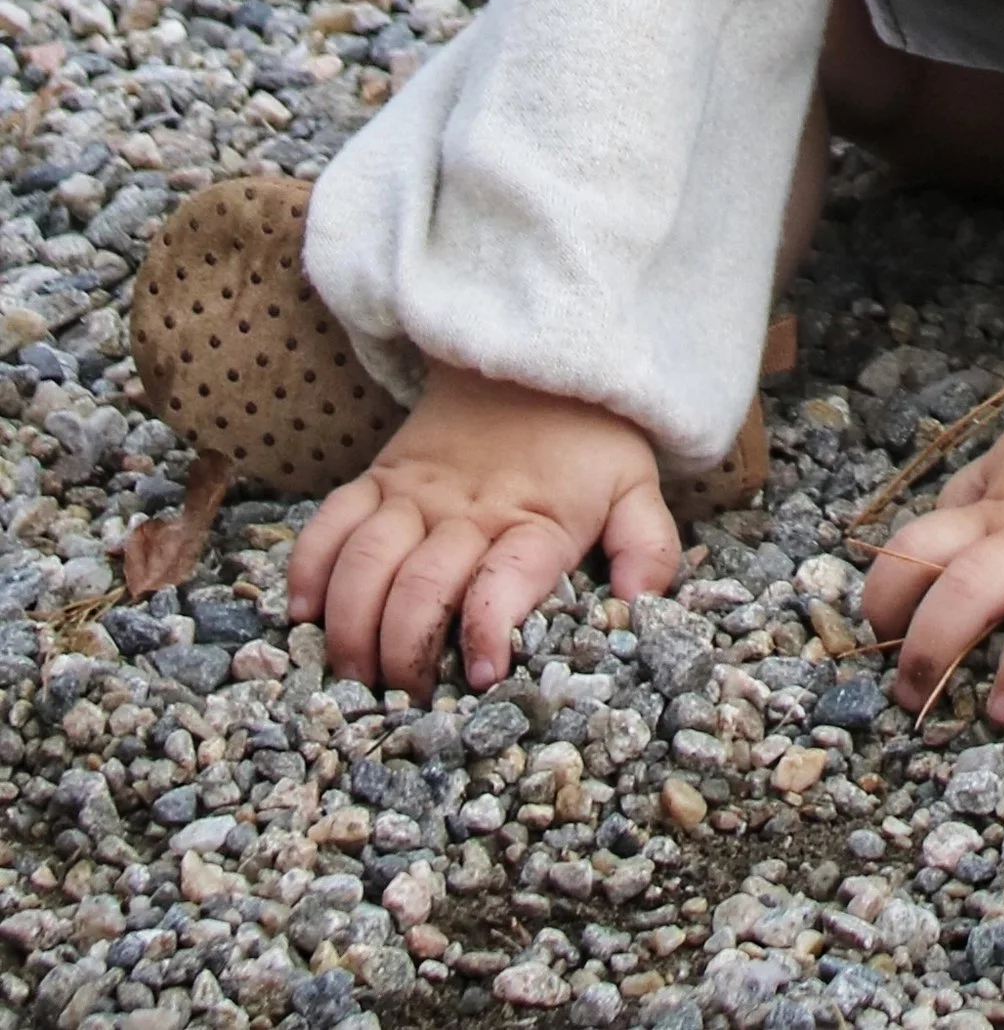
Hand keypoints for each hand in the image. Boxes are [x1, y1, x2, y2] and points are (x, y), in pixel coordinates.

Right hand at [288, 366, 680, 694]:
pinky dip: (309, 566)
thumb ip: (646, 545)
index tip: (483, 672)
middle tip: (405, 700)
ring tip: (353, 676)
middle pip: (422, 585)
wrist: (535, 357)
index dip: (488, 627)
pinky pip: (332, 520)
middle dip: (405, 653)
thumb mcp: (635, 485)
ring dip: (352, 625)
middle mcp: (469, 508)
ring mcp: (416, 492)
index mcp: (535, 518)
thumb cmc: (588, 439)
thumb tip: (639, 603)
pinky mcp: (381, 476)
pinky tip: (304, 614)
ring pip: (367, 560)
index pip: (506, 577)